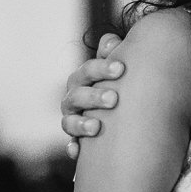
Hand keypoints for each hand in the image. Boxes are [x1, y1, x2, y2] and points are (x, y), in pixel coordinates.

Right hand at [62, 32, 123, 158]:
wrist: (121, 116)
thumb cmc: (119, 86)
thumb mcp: (117, 71)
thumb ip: (113, 56)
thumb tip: (111, 40)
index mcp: (85, 79)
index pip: (88, 71)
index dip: (101, 68)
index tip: (121, 69)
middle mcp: (74, 99)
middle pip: (77, 94)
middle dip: (93, 96)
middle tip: (114, 99)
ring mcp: (73, 120)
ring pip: (69, 120)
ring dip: (81, 123)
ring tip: (97, 127)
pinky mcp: (76, 141)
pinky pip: (71, 146)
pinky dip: (73, 148)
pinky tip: (78, 151)